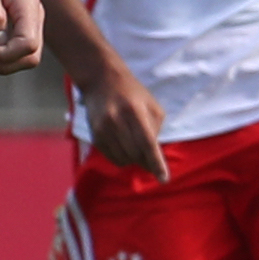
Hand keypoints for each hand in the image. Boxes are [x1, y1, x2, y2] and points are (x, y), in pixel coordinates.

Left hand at [0, 0, 44, 75]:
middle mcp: (34, 15)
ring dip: (3, 64)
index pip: (28, 44)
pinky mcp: (19, 23)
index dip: (5, 55)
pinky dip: (1, 57)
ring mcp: (29, 20)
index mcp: (28, 5)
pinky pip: (17, 48)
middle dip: (5, 65)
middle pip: (31, 55)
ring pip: (26, 55)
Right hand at [81, 64, 172, 180]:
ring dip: (134, 159)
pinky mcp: (94, 135)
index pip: (148, 144)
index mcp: (135, 112)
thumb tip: (152, 156)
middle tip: (151, 159)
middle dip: (146, 160)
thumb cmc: (133, 93)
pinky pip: (111, 157)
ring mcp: (103, 129)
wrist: (102, 80)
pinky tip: (125, 147)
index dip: (156, 163)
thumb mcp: (152, 106)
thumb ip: (155, 129)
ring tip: (136, 147)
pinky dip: (121, 157)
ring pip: (123, 159)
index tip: (164, 179)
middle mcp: (116, 121)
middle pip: (136, 154)